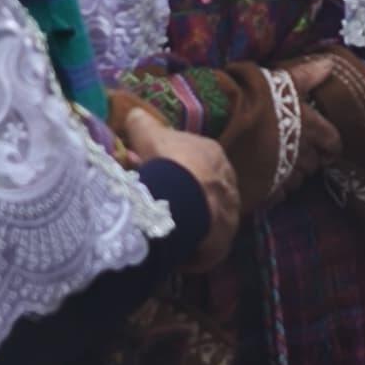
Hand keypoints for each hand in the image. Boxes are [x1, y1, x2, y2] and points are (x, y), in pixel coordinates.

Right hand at [120, 113, 240, 263]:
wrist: (184, 198)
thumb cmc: (169, 161)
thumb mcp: (150, 133)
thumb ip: (142, 122)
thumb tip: (135, 113)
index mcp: (213, 154)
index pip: (192, 160)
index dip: (170, 166)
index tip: (151, 174)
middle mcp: (228, 183)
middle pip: (200, 190)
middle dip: (178, 196)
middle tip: (153, 204)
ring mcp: (229, 213)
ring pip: (204, 218)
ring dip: (185, 223)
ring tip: (161, 230)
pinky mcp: (224, 241)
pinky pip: (205, 247)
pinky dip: (189, 250)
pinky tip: (172, 251)